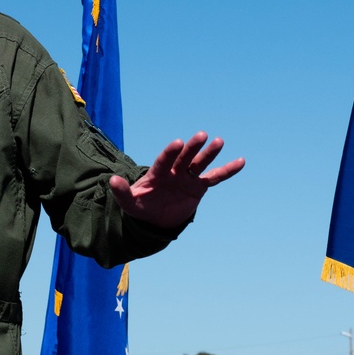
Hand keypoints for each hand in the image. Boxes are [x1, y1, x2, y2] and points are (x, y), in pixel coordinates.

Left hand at [109, 131, 244, 228]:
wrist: (156, 219)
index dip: (171, 152)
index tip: (178, 143)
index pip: (165, 160)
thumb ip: (122, 192)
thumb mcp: (130, 203)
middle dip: (193, 148)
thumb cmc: (142, 207)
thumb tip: (112, 180)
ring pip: (200, 163)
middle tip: (201, 136)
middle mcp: (174, 171)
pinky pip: (215, 177)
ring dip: (209, 154)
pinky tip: (241, 162)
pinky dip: (227, 170)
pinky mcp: (199, 186)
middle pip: (185, 157)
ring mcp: (188, 177)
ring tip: (219, 141)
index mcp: (158, 172)